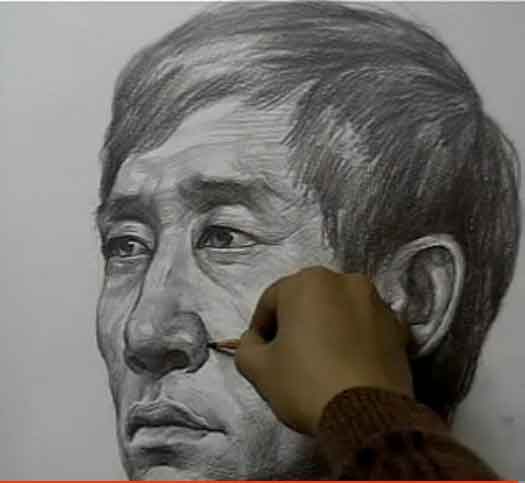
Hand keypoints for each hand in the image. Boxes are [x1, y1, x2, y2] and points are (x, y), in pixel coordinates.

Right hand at [235, 267, 412, 434]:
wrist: (368, 416)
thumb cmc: (306, 383)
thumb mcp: (258, 369)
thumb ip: (247, 346)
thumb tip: (255, 340)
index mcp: (308, 281)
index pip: (271, 301)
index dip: (261, 328)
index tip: (261, 353)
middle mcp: (345, 281)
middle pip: (308, 302)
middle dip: (296, 324)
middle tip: (289, 356)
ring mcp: (377, 302)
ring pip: (339, 311)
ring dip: (328, 328)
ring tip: (322, 361)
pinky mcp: (399, 326)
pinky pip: (366, 327)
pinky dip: (356, 339)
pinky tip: (349, 365)